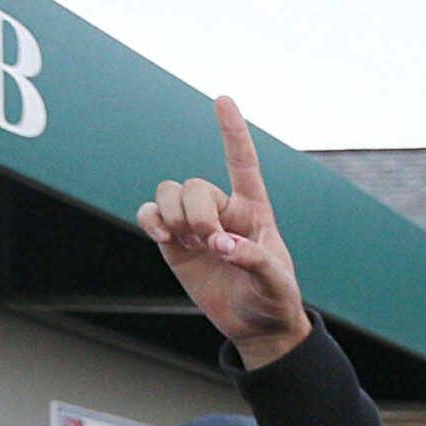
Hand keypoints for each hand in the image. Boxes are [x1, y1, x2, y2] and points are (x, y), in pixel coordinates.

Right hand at [136, 96, 309, 365]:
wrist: (256, 326)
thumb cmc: (275, 299)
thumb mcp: (277, 283)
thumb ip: (254, 260)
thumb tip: (220, 244)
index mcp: (254, 211)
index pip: (242, 164)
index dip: (232, 132)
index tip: (222, 99)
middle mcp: (223, 211)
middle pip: (193, 186)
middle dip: (196, 213)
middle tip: (211, 243)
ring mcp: (196, 225)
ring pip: (168, 192)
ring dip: (173, 215)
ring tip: (190, 244)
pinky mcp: (174, 242)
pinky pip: (150, 213)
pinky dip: (148, 219)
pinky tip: (163, 238)